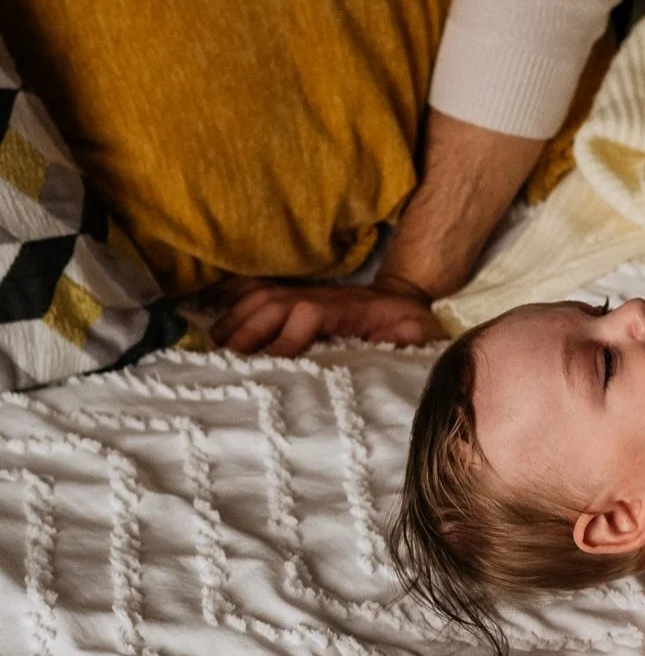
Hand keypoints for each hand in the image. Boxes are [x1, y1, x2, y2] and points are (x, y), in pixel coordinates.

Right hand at [211, 280, 443, 356]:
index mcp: (349, 309)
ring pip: (262, 296)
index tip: (272, 363)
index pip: (309, 313)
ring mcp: (306, 294)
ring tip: (215, 344)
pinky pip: (260, 292)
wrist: (404, 299)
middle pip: (276, 303)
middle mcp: (321, 297)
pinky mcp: (297, 297)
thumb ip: (407, 340)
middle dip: (250, 328)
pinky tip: (217, 319)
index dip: (288, 336)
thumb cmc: (409, 324)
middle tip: (228, 359)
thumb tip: (387, 344)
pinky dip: (235, 302)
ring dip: (237, 316)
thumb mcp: (419, 334)